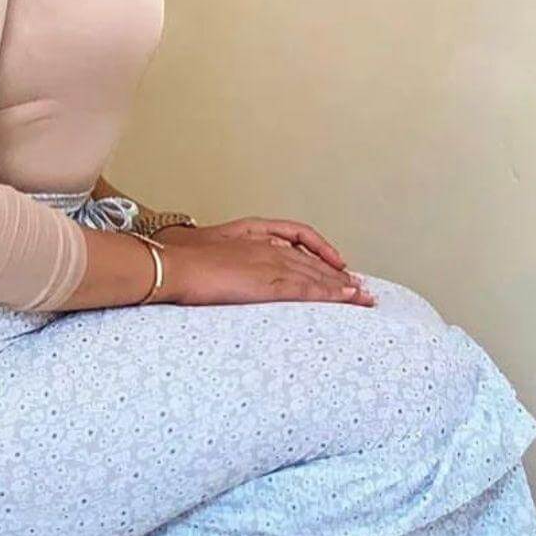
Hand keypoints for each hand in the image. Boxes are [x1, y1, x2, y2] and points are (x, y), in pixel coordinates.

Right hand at [150, 216, 375, 306]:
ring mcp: (270, 264)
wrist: (171, 264)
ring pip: (316, 275)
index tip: (335, 269)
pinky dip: (331, 294)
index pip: (296, 245)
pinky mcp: (270, 283)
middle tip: (360, 288)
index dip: (319, 259)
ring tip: (363, 296)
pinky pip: (308, 289)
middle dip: (337, 276)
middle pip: (312, 262)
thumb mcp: (207, 252)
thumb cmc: (181, 259)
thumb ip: (227, 259)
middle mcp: (266, 248)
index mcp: (252, 237)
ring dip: (342, 286)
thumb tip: (229, 272)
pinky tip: (347, 298)